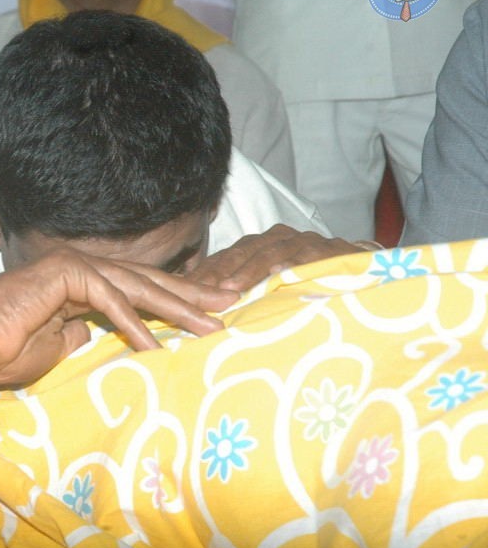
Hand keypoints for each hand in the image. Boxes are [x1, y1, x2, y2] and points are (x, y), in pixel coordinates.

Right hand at [0, 248, 239, 386]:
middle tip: (230, 303)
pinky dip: (133, 325)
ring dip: (175, 308)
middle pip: (146, 280)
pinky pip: (108, 300)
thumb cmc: (3, 352)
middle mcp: (79, 269)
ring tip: (209, 328)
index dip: (175, 300)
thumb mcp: (56, 347)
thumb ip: (81, 333)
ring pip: (135, 286)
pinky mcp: (63, 273)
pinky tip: (157, 347)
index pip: (136, 289)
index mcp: (79, 284)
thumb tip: (99, 334)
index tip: (209, 313)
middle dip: (191, 294)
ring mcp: (71, 266)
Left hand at [185, 224, 361, 290]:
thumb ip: (242, 290)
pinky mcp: (329, 250)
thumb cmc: (309, 281)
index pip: (226, 257)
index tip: (184, 292)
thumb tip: (201, 308)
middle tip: (202, 293)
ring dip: (249, 271)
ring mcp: (303, 242)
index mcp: (260, 245)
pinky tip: (279, 275)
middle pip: (242, 252)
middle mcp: (278, 239)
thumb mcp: (272, 286)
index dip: (205, 273)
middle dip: (220, 273)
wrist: (364, 268)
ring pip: (270, 253)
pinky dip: (292, 265)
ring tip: (231, 290)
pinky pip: (306, 257)